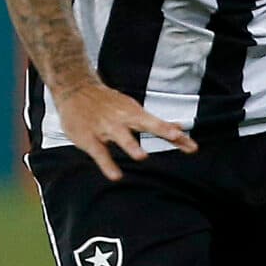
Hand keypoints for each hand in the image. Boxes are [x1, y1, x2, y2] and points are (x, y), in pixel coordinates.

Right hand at [53, 79, 195, 179]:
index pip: (159, 125)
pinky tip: (116, 176)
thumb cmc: (108, 103)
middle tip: (177, 137)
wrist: (75, 89)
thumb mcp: (133, 108)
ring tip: (142, 157)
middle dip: (162, 130)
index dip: (175, 134)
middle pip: (146, 123)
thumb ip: (156, 122)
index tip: (191, 143)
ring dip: (131, 145)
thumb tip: (180, 127)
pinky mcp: (89, 138)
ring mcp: (106, 128)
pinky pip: (99, 153)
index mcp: (135, 113)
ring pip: (120, 137)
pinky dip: (107, 165)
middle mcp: (123, 119)